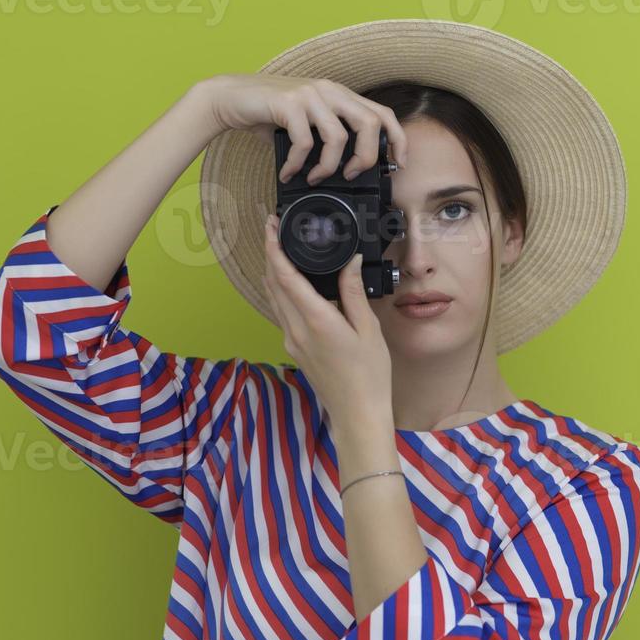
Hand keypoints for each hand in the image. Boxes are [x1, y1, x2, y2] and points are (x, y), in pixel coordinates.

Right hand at [191, 73, 408, 181]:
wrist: (230, 97)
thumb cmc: (269, 113)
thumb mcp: (306, 121)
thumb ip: (328, 135)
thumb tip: (348, 168)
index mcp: (339, 94)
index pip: (382, 113)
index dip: (397, 139)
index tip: (397, 164)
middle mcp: (329, 90)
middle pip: (369, 124)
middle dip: (365, 158)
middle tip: (350, 175)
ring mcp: (310, 95)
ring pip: (338, 137)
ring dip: (328, 166)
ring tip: (315, 177)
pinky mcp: (289, 103)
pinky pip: (304, 142)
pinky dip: (298, 164)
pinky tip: (290, 172)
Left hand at [261, 212, 392, 436]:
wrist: (357, 414)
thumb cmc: (369, 375)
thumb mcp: (368, 329)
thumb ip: (353, 293)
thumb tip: (351, 261)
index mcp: (316, 320)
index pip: (285, 276)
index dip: (274, 247)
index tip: (271, 225)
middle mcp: (296, 329)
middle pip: (272, 283)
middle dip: (270, 253)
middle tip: (275, 229)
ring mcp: (292, 340)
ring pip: (274, 298)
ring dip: (274, 272)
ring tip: (283, 250)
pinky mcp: (295, 349)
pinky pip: (282, 312)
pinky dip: (283, 291)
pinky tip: (295, 285)